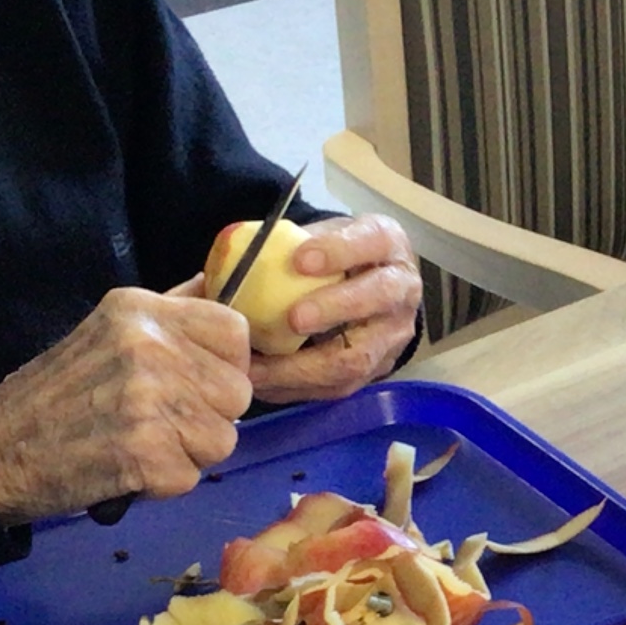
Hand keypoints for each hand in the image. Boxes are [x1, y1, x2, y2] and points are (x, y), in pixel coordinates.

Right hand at [0, 287, 251, 523]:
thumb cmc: (57, 395)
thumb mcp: (109, 329)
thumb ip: (170, 313)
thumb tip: (222, 283)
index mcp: (142, 311)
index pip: (234, 331)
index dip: (226, 365)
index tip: (197, 382)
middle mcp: (148, 347)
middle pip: (236, 391)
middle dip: (209, 416)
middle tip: (160, 422)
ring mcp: (147, 400)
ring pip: (222, 438)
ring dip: (189, 453)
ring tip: (142, 444)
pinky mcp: (146, 454)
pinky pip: (192, 476)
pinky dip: (163, 484)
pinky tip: (128, 468)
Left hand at [233, 214, 419, 405]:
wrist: (368, 284)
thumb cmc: (335, 255)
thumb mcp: (319, 236)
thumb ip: (284, 243)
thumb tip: (225, 267)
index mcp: (386, 244)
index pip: (372, 242)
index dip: (339, 251)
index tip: (300, 260)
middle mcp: (401, 289)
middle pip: (378, 299)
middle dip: (334, 310)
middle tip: (293, 319)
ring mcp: (392, 335)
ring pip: (357, 356)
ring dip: (305, 366)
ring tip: (260, 368)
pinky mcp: (373, 371)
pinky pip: (337, 386)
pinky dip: (295, 387)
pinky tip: (262, 383)